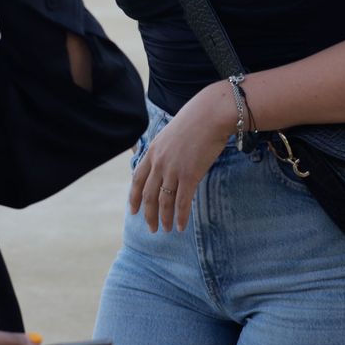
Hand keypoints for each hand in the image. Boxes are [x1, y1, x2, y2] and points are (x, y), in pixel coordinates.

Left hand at [128, 83, 233, 231]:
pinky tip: (180, 227)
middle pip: (148, 195)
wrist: (212, 114)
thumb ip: (167, 149)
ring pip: (163, 201)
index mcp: (153, 151)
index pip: (137, 179)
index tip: (133, 210)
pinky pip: (182, 202)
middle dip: (148, 214)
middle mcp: (159, 162)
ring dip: (163, 218)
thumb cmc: (197, 120)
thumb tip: (170, 161)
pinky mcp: (189, 175)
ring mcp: (173, 169)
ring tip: (165, 229)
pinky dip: (180, 216)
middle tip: (151, 228)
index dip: (134, 197)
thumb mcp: (173, 132)